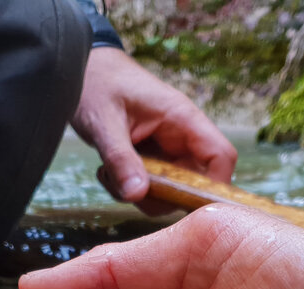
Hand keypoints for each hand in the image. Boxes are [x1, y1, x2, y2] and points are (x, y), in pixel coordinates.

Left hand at [71, 47, 236, 213]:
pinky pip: (152, 185)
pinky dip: (130, 188)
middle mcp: (181, 136)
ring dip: (141, 194)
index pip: (221, 156)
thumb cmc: (97, 83)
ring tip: (110, 174)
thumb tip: (137, 194)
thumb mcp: (104, 123)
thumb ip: (120, 159)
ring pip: (171, 189)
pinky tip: (108, 172)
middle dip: (162, 196)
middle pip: (195, 182)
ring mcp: (167, 148)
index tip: (183, 204)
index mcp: (181, 118)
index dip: (213, 186)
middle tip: (126, 188)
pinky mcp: (152, 157)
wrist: (82, 69)